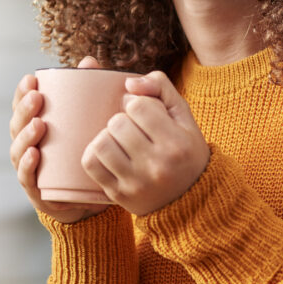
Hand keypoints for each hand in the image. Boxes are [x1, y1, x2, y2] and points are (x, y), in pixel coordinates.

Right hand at [9, 56, 105, 223]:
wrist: (88, 200)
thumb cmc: (83, 155)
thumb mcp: (88, 124)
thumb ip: (88, 93)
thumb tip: (89, 61)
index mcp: (34, 129)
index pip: (21, 108)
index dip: (21, 93)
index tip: (31, 79)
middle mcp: (26, 148)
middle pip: (17, 125)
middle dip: (24, 110)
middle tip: (37, 98)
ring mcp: (28, 169)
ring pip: (18, 150)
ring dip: (25, 136)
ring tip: (39, 124)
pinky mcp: (37, 191)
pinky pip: (27, 177)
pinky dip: (27, 165)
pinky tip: (35, 155)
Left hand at [83, 71, 209, 215]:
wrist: (190, 200)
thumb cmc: (185, 151)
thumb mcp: (183, 116)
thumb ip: (161, 87)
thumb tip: (128, 83)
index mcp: (177, 143)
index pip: (137, 106)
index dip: (136, 103)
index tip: (143, 113)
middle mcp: (157, 165)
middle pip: (117, 123)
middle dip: (122, 120)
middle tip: (132, 128)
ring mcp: (137, 183)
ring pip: (101, 142)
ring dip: (107, 136)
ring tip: (119, 140)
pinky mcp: (119, 194)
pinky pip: (91, 164)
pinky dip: (94, 153)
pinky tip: (108, 153)